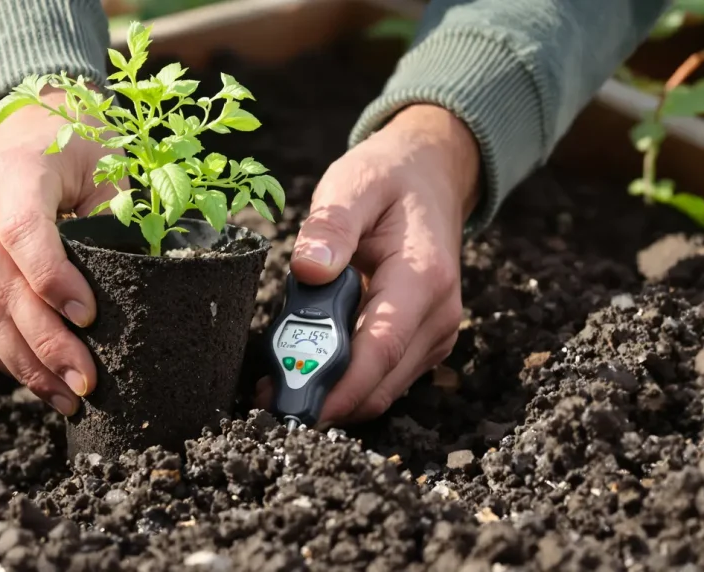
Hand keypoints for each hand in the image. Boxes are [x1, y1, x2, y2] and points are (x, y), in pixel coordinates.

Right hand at [0, 87, 125, 415]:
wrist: (19, 124)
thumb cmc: (75, 143)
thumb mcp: (105, 164)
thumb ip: (116, 217)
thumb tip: (143, 284)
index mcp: (15, 174)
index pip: (23, 234)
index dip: (52, 280)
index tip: (90, 318)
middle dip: (44, 347)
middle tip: (86, 385)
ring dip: (24, 366)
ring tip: (69, 399)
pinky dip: (6, 356)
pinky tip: (40, 381)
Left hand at [256, 104, 480, 424]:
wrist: (430, 177)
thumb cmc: (389, 180)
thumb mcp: (353, 184)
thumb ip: (331, 224)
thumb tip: (309, 268)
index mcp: (421, 277)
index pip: (380, 349)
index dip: (339, 387)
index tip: (297, 405)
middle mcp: (438, 315)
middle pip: (380, 383)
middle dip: (325, 399)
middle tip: (266, 396)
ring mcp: (434, 333)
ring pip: (382, 390)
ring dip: (333, 395)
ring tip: (277, 380)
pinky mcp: (422, 343)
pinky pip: (384, 378)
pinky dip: (346, 383)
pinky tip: (306, 366)